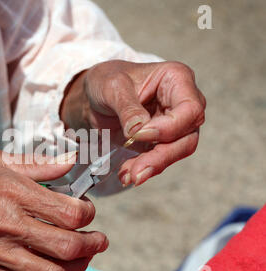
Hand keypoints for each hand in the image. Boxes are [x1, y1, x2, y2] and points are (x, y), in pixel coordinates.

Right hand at [0, 150, 106, 270]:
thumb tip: (70, 160)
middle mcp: (8, 226)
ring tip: (82, 257)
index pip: (69, 213)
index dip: (88, 213)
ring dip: (77, 268)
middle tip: (98, 239)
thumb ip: (38, 164)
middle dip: (93, 244)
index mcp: (13, 194)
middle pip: (67, 246)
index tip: (87, 210)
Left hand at [61, 60, 205, 186]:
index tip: (138, 134)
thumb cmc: (105, 81)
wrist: (94, 97)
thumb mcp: (111, 87)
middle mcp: (181, 103)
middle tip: (137, 171)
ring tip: (129, 176)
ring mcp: (173, 125)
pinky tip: (126, 174)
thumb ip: (127, 107)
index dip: (169, 127)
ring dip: (152, 166)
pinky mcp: (160, 142)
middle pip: (187, 136)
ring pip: (176, 151)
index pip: (190, 109)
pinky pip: (158, 159)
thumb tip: (139, 130)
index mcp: (176, 80)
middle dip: (162, 156)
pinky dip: (142, 168)